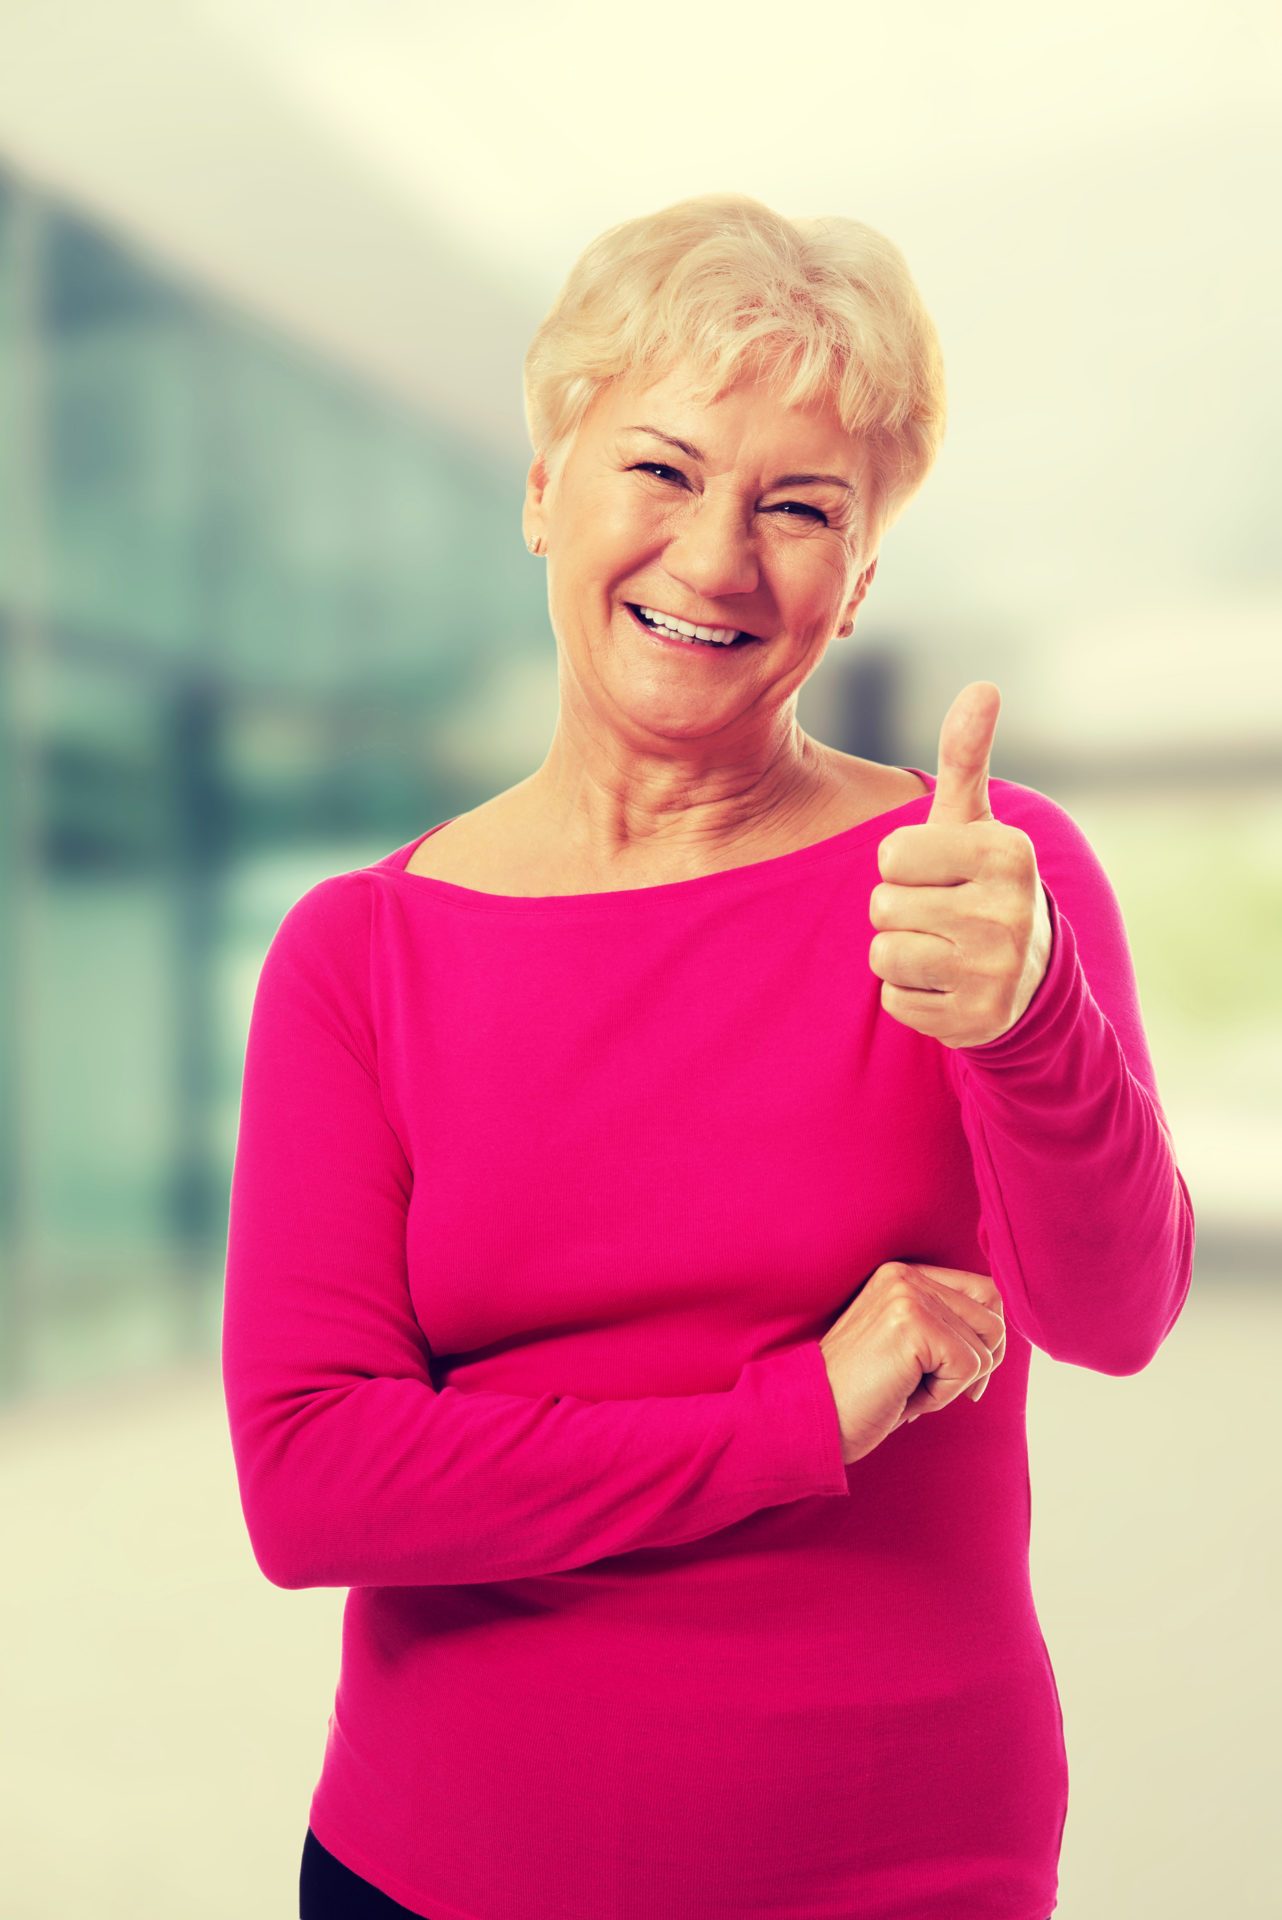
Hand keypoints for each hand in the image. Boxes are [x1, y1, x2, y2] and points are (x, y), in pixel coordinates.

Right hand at [819, 1261, 1006, 1464]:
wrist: (812, 1417)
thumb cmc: (861, 1393)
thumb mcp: (907, 1348)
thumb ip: (945, 1327)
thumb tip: (1001, 1339)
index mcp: (902, 1276)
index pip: (985, 1293)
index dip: (984, 1341)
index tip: (957, 1375)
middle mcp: (905, 1276)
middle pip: (993, 1319)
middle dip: (976, 1365)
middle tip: (932, 1389)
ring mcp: (908, 1296)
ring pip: (986, 1345)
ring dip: (955, 1382)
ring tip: (909, 1389)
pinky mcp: (912, 1324)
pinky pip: (969, 1366)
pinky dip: (944, 1395)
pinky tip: (905, 1396)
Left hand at [868, 681, 1052, 1048]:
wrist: (1028, 977)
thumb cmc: (979, 883)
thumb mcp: (973, 821)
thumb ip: (966, 756)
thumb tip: (983, 685)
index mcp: (1007, 854)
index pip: (893, 854)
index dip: (902, 863)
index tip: (937, 871)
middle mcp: (1008, 913)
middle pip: (883, 906)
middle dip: (898, 910)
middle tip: (940, 914)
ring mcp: (995, 972)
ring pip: (884, 955)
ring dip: (899, 954)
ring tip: (940, 947)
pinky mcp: (977, 1022)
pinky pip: (895, 1001)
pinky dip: (909, 994)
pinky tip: (945, 984)